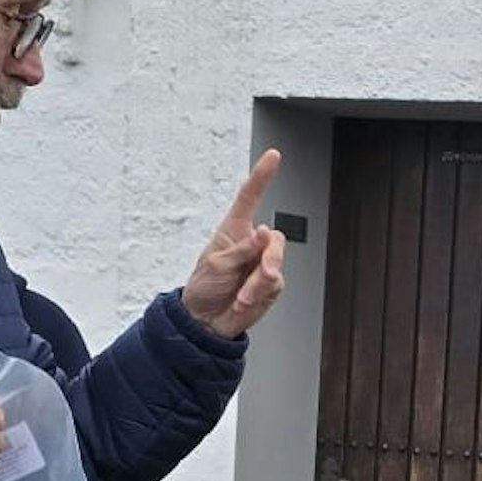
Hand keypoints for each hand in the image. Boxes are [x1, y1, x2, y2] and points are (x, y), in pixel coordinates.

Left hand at [183, 148, 286, 336]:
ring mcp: (262, 266)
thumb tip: (264, 234)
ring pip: (276, 264)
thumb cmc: (205, 288)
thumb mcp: (217, 264)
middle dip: (270, 257)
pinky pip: (276, 285)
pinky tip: (246, 301)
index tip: (273, 157)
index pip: (250, 198)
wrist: (207, 322)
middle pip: (275, 238)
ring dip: (260, 282)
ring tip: (243, 296)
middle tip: (263, 272)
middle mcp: (251, 245)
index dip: (262, 177)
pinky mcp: (269, 287)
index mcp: (234, 231)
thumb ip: (242, 249)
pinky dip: (261, 295)